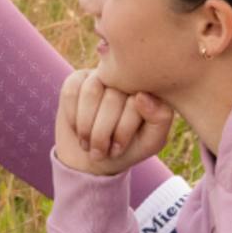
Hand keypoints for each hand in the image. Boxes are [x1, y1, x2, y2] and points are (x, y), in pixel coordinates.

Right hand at [55, 69, 173, 176]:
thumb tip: (142, 96)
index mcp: (150, 89)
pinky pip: (72, 91)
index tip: (118, 149)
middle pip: (112, 98)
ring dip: (86, 125)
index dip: (123, 131)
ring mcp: (102, 76)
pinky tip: (77, 128)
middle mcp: (127, 78)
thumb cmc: (127, 148)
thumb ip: (159, 119)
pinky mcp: (78, 79)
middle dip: (102, 132)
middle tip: (99, 152)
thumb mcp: (150, 141)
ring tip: (88, 144)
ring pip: (91, 92)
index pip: (136, 102)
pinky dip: (73, 117)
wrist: (92, 156)